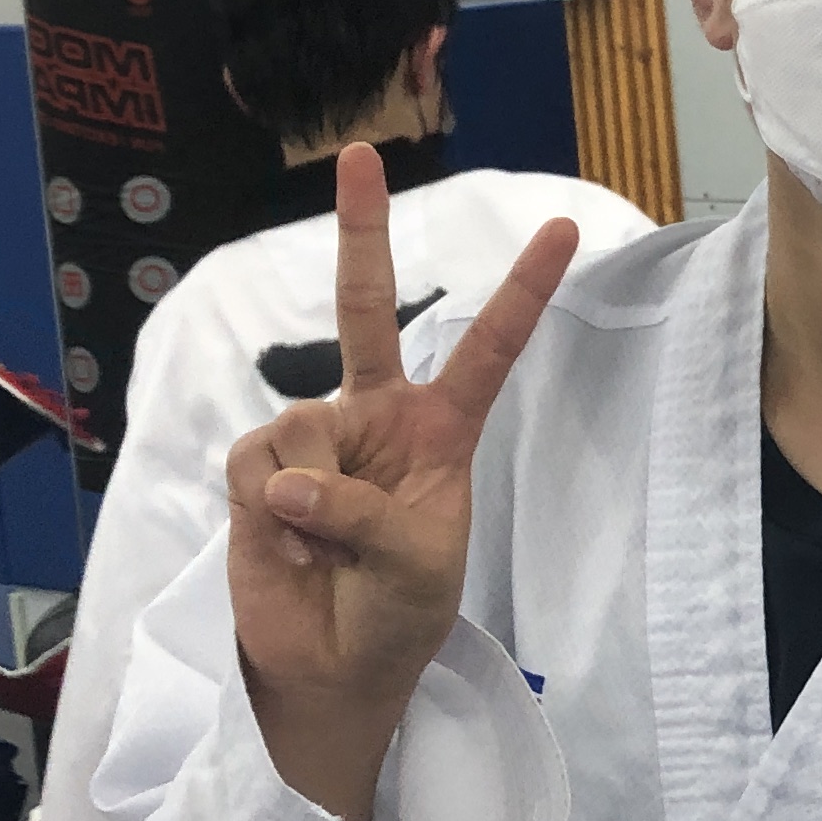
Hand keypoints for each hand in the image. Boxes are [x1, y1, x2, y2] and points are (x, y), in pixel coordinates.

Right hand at [227, 146, 576, 820]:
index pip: (488, 349)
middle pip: (369, 309)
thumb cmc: (396, 614)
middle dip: (360, 230)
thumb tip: (289, 478)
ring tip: (328, 547)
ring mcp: (314, 437)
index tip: (564, 228)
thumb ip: (361, 515)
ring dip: (314, 496)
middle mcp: (376, 417)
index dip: (521, 291)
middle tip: (358, 153)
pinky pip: (258, 463)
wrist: (331, 667)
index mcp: (440, 430)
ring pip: (303, 421)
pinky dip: (272, 507)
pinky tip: (286, 541)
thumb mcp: (415, 566)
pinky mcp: (257, 467)